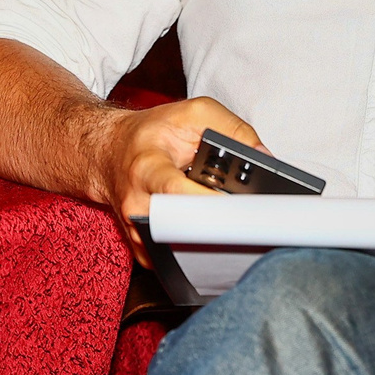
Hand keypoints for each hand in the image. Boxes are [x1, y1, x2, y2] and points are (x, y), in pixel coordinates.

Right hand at [98, 97, 263, 265]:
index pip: (177, 192)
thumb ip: (233, 129)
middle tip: (244, 221)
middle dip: (216, 229)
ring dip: (211, 242)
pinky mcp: (143, 247)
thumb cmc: (152, 133)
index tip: (239, 207)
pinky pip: (174, 260)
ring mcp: (138, 230)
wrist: (110, 151)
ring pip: (180, 251)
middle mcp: (138, 203)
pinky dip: (197, 251)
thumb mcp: (194, 114)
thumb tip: (264, 157)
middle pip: (180, 230)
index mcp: (148, 167)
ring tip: (230, 225)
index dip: (210, 203)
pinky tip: (212, 235)